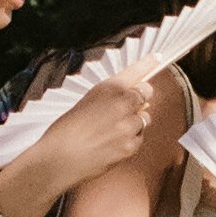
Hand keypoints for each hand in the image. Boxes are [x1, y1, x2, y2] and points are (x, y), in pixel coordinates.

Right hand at [11, 70, 157, 204]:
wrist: (58, 159)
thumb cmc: (66, 130)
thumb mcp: (86, 103)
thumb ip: (110, 98)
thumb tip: (131, 98)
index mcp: (108, 88)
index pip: (136, 72)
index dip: (148, 64)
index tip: (157, 57)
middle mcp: (122, 103)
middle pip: (146, 93)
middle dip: (140, 99)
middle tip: (125, 109)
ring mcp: (129, 126)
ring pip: (144, 119)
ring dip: (134, 123)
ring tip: (111, 132)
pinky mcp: (131, 146)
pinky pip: (139, 139)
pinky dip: (130, 141)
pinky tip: (111, 145)